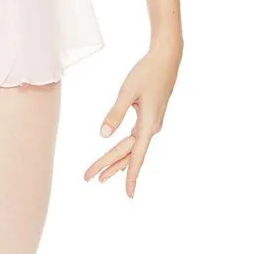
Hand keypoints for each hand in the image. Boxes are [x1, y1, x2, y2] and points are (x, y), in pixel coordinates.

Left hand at [83, 39, 181, 197]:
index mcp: (148, 124)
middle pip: (128, 153)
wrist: (166, 58)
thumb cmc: (146, 73)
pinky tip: (116, 157)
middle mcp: (151, 128)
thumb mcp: (127, 91)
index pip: (136, 156)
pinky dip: (123, 149)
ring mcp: (151, 123)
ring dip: (114, 160)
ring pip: (130, 147)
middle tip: (87, 178)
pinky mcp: (148, 117)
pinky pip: (134, 139)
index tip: (128, 195)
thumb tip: (103, 135)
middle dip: (108, 166)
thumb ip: (115, 113)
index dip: (131, 176)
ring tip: (98, 175)